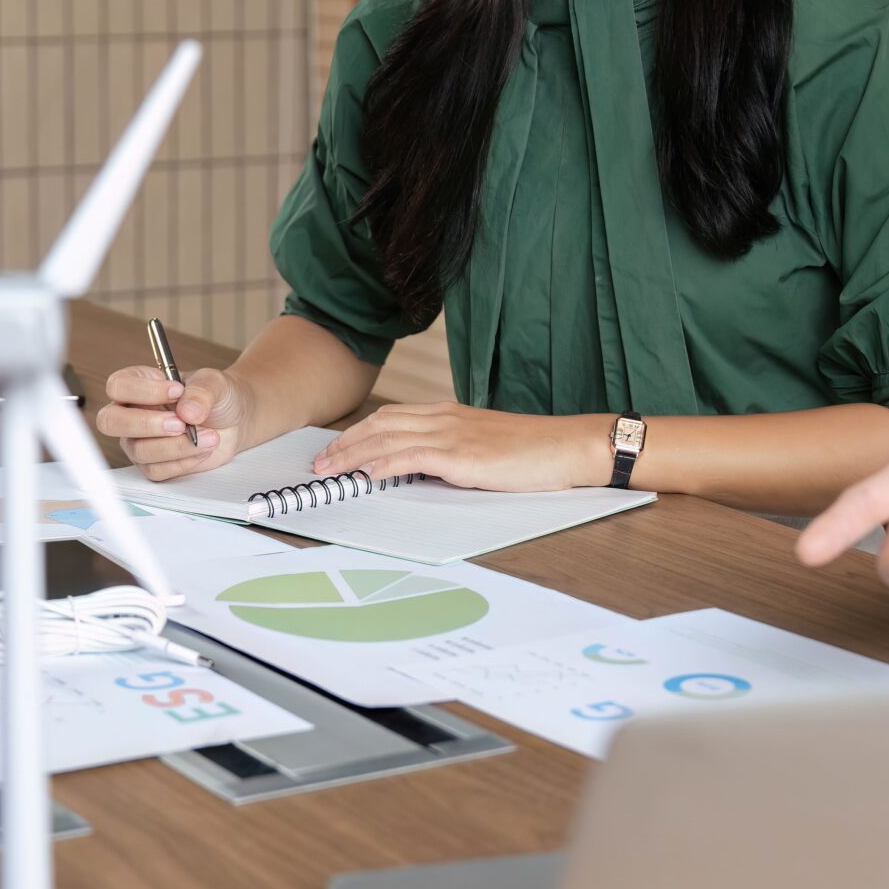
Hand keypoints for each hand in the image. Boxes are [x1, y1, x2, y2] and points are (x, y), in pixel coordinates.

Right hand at [98, 365, 251, 479]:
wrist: (233, 422)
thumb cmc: (216, 397)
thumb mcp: (215, 383)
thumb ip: (202, 391)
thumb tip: (187, 411)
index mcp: (138, 384)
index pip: (118, 386)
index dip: (143, 391)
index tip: (176, 391)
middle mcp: (131, 413)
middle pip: (111, 421)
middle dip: (147, 424)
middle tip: (181, 424)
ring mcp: (138, 440)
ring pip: (139, 450)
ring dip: (177, 446)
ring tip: (209, 436)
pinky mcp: (152, 464)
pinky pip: (156, 470)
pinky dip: (183, 462)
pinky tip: (202, 449)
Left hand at [313, 404, 605, 491]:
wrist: (569, 446)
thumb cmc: (536, 451)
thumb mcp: (487, 447)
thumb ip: (456, 452)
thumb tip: (431, 469)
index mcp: (451, 414)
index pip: (393, 417)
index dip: (360, 432)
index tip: (337, 448)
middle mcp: (446, 418)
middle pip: (381, 424)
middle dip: (345, 443)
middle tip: (319, 462)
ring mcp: (453, 435)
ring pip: (387, 438)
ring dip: (352, 454)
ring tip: (328, 470)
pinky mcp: (462, 456)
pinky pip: (411, 457)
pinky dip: (382, 464)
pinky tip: (365, 474)